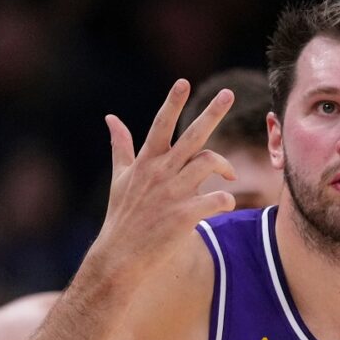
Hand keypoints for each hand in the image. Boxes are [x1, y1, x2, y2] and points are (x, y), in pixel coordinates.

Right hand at [92, 79, 236, 279]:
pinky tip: (225, 205)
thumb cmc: (122, 217)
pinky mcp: (184, 215)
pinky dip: (225, 200)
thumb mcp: (120, 178)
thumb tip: (111, 118)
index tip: (183, 82)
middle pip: (192, 135)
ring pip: (209, 163)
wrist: (120, 257)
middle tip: (228, 93)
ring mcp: (173, 193)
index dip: (172, 102)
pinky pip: (217, 199)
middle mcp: (161, 172)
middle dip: (212, 112)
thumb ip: (121, 146)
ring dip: (225, 166)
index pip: (161, 125)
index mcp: (147, 162)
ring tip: (229, 175)